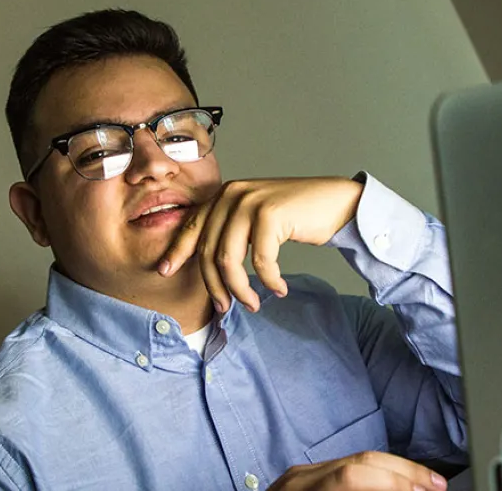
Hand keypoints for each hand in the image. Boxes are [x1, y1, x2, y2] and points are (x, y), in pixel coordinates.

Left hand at [159, 177, 362, 312]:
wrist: (336, 202)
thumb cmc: (297, 215)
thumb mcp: (256, 218)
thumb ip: (231, 229)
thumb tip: (206, 262)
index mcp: (225, 194)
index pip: (192, 225)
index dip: (177, 250)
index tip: (165, 272)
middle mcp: (233, 193)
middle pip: (210, 250)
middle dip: (215, 285)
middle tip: (225, 308)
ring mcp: (250, 202)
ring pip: (230, 260)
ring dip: (241, 289)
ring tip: (254, 304)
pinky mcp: (270, 214)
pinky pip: (261, 261)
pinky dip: (269, 281)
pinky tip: (279, 289)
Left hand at [268, 451, 447, 490]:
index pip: (352, 476)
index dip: (393, 482)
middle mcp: (299, 480)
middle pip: (360, 461)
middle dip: (405, 472)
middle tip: (436, 487)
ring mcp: (299, 475)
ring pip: (356, 459)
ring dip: (395, 470)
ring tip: (424, 484)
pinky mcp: (302, 476)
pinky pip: (345, 465)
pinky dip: (375, 473)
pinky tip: (395, 481)